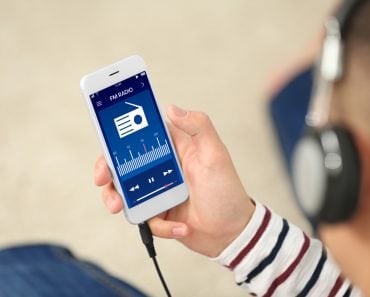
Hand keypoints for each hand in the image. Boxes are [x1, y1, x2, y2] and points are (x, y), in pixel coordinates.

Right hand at [95, 105, 254, 256]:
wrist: (232, 231)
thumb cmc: (226, 191)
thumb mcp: (216, 154)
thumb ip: (199, 126)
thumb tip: (171, 108)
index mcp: (172, 150)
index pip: (139, 138)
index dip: (118, 141)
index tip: (107, 149)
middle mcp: (161, 169)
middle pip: (124, 166)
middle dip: (108, 173)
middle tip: (103, 181)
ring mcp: (158, 192)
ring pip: (126, 192)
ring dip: (119, 200)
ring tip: (121, 208)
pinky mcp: (158, 213)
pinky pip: (146, 218)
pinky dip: (159, 225)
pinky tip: (180, 227)